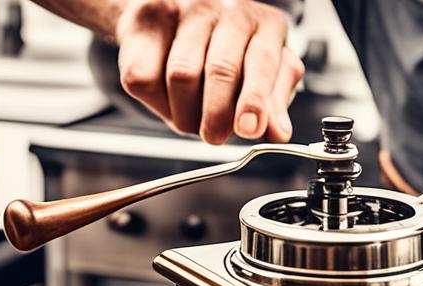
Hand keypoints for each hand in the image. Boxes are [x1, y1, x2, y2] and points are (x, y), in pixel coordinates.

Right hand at [114, 0, 303, 143]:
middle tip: (214, 136)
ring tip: (191, 117)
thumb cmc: (227, 51)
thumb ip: (272, 102)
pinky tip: (167, 99)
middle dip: (217, 114)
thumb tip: (277, 132)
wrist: (173, 18)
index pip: (262, 62)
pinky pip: (145, 76)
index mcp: (263, 24)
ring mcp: (185, 11)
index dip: (254, 99)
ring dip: (185, 112)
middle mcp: (227, 11)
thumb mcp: (261, 74)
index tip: (249, 129)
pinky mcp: (146, 22)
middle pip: (220, 69)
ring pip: (181, 74)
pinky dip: (156, 102)